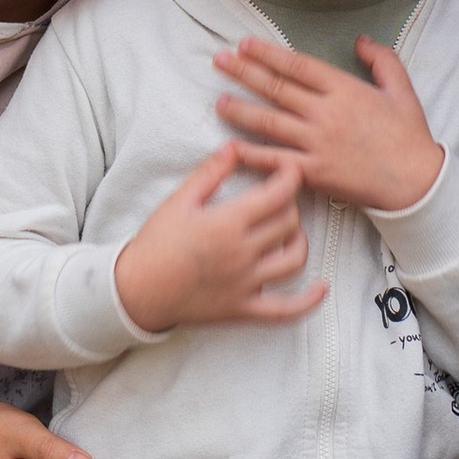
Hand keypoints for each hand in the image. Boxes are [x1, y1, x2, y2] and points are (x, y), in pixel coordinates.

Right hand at [113, 144, 324, 336]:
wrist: (136, 290)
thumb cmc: (155, 243)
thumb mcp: (178, 201)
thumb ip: (210, 173)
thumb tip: (233, 147)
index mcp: (228, 222)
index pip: (278, 194)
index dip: (291, 177)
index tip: (290, 169)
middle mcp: (242, 253)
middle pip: (289, 223)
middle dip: (290, 205)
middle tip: (278, 199)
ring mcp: (246, 284)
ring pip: (295, 260)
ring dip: (299, 241)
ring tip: (289, 232)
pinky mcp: (243, 309)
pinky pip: (286, 310)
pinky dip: (309, 301)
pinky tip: (321, 289)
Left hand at [215, 35, 442, 214]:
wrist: (415, 181)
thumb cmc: (409, 135)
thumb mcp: (400, 89)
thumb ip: (380, 59)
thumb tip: (359, 40)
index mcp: (344, 89)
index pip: (297, 65)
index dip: (267, 54)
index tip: (245, 44)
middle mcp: (326, 113)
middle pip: (276, 88)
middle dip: (244, 72)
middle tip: (219, 60)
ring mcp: (317, 143)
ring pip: (269, 122)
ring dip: (240, 110)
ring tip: (218, 100)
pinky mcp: (313, 172)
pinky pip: (275, 161)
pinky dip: (250, 154)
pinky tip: (230, 147)